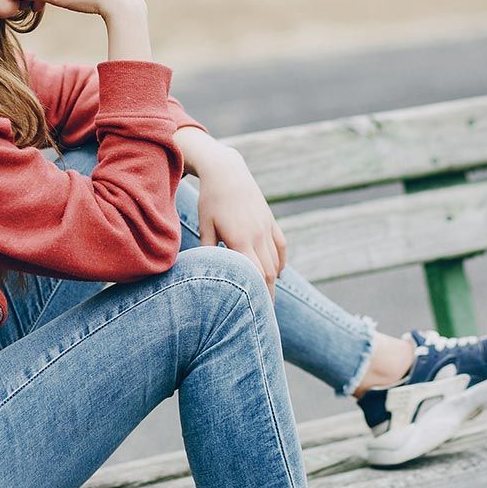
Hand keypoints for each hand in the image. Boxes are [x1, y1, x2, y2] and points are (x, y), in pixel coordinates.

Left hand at [197, 153, 286, 300]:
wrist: (227, 171)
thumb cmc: (211, 200)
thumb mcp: (205, 226)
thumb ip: (208, 251)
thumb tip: (207, 272)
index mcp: (241, 240)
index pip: (254, 276)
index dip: (258, 297)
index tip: (256, 314)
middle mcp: (258, 236)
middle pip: (268, 274)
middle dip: (267, 296)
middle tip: (263, 316)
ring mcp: (267, 228)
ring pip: (276, 262)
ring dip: (273, 281)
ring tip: (268, 298)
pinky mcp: (270, 220)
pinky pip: (281, 246)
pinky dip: (280, 262)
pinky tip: (277, 273)